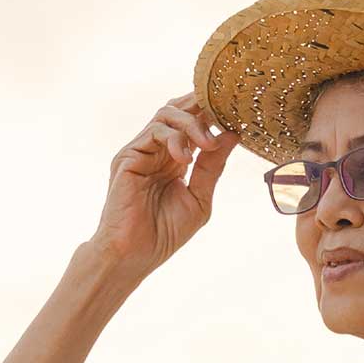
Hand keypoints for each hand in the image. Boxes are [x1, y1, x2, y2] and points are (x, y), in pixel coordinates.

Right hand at [88, 94, 234, 278]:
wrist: (134, 255)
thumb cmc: (164, 234)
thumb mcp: (199, 198)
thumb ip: (212, 166)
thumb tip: (232, 135)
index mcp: (174, 159)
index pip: (191, 122)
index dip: (211, 113)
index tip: (236, 114)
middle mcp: (156, 150)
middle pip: (178, 109)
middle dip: (202, 107)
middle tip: (224, 114)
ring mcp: (141, 151)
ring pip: (167, 114)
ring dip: (192, 124)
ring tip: (207, 144)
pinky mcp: (127, 156)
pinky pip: (154, 132)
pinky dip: (174, 139)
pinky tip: (185, 159)